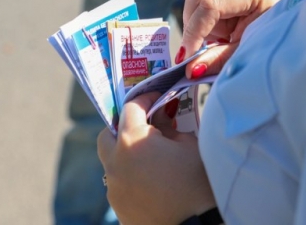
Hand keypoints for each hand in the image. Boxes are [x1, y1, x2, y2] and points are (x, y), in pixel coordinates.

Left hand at [98, 93, 216, 224]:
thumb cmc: (198, 182)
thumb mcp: (190, 144)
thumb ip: (170, 126)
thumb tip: (162, 116)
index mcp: (132, 141)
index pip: (130, 107)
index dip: (145, 99)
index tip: (157, 97)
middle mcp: (114, 163)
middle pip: (107, 135)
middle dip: (123, 126)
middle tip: (145, 125)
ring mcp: (113, 188)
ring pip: (111, 162)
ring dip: (126, 153)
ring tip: (151, 156)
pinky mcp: (119, 209)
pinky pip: (120, 184)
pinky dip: (131, 177)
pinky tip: (153, 181)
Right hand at [180, 0, 280, 78]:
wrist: (286, 29)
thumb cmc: (270, 40)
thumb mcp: (246, 52)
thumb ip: (218, 59)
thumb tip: (189, 70)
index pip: (212, 4)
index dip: (195, 31)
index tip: (186, 57)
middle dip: (193, 24)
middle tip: (200, 49)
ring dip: (195, 21)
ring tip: (217, 39)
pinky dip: (199, 19)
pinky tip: (217, 31)